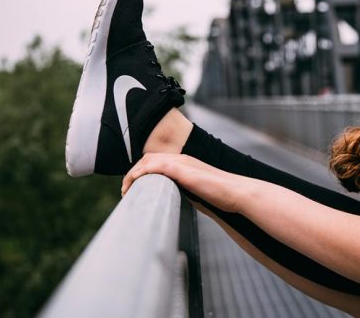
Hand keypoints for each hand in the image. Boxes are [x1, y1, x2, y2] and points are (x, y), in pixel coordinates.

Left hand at [122, 153, 244, 212]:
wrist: (235, 193)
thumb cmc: (220, 196)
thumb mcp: (197, 191)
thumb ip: (185, 191)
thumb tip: (173, 201)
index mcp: (185, 163)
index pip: (156, 161)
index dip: (141, 172)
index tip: (133, 187)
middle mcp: (181, 159)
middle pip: (148, 159)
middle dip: (133, 173)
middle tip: (125, 190)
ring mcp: (181, 162)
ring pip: (148, 161)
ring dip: (132, 174)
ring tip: (125, 190)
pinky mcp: (181, 169)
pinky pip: (154, 166)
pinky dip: (139, 173)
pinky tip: (132, 184)